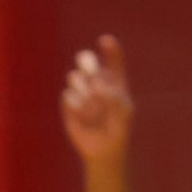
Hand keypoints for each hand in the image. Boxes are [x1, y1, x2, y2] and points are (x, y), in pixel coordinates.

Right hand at [60, 35, 134, 163]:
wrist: (105, 150)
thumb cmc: (118, 129)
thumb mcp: (123, 112)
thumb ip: (114, 95)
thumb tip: (95, 84)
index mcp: (114, 79)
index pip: (112, 58)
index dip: (109, 47)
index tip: (105, 41)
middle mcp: (95, 81)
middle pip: (85, 59)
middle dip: (87, 63)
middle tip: (93, 74)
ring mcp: (81, 91)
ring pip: (74, 76)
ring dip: (83, 90)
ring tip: (93, 109)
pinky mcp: (69, 104)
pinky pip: (67, 95)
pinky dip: (76, 106)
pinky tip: (85, 117)